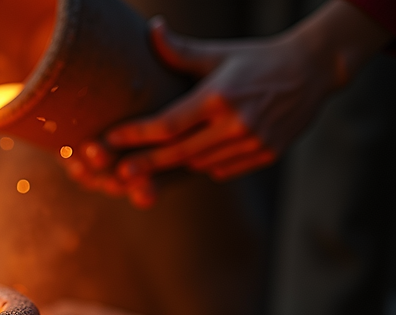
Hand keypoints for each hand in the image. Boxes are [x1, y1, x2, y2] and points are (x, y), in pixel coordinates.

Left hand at [63, 0, 391, 208]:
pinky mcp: (266, 155)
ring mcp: (254, 142)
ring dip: (176, 163)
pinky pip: (222, 169)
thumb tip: (152, 29)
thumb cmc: (257, 59)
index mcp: (219, 96)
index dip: (135, 135)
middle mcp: (236, 123)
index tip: (110, 140)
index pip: (167, 124)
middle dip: (145, 164)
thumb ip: (180, 50)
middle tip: (117, 174)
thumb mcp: (219, 52)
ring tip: (153, 162)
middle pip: (178, 153)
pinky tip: (194, 157)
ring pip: (199, 164)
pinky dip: (205, 165)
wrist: (313, 71)